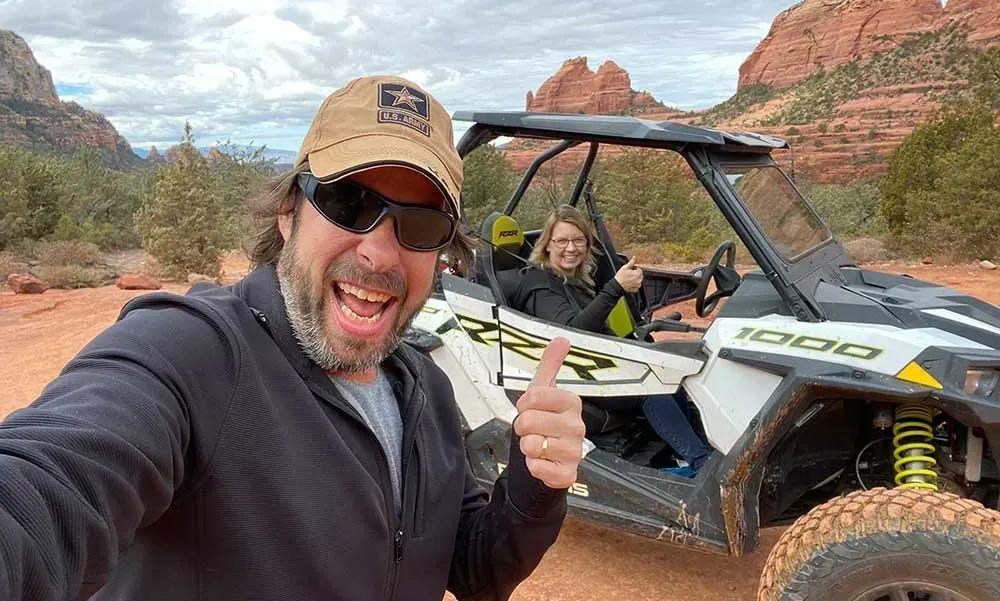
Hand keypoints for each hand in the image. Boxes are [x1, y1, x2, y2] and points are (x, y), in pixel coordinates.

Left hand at [513, 337, 585, 489]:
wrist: (550, 458)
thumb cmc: (546, 423)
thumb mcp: (544, 390)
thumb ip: (551, 364)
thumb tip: (561, 340)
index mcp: (571, 403)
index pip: (533, 396)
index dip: (523, 404)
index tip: (530, 408)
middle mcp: (576, 426)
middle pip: (528, 421)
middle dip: (523, 427)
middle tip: (533, 429)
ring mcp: (574, 451)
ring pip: (531, 444)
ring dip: (527, 447)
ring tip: (539, 444)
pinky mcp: (567, 473)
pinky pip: (537, 467)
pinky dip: (533, 466)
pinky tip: (542, 461)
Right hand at [613, 256, 642, 292]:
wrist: (617, 286)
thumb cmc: (620, 277)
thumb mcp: (625, 267)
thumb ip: (631, 262)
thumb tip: (634, 257)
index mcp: (638, 274)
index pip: (640, 270)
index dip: (635, 269)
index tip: (631, 270)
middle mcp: (639, 280)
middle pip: (640, 275)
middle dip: (636, 274)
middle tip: (629, 275)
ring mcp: (637, 285)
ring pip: (639, 281)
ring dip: (635, 279)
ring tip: (629, 279)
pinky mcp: (635, 289)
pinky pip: (637, 286)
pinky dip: (634, 285)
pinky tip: (630, 283)